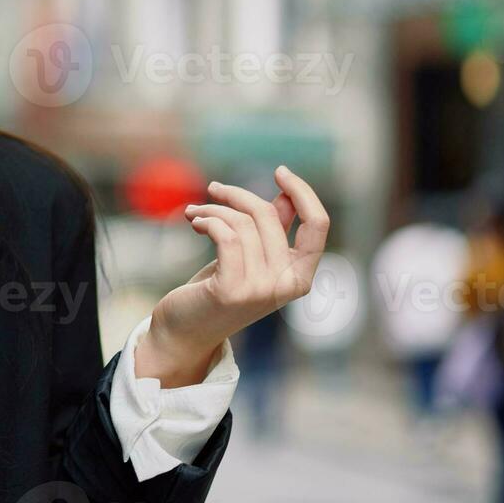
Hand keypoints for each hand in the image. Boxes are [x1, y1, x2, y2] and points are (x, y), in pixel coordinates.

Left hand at [134, 165, 329, 387]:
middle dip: (236, 195)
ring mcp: (262, 290)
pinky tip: (194, 221)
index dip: (303, 192)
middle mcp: (288, 284)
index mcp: (301, 275)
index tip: (280, 171)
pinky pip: (226, 235)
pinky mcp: (233, 290)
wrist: (185, 331)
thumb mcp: (251, 257)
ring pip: (242, 222)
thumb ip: (273, 231)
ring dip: (213, 209)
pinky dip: (207, 220)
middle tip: (212, 189)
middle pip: (269, 214)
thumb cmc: (217, 289)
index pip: (319, 224)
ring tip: (195, 212)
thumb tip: (288, 195)